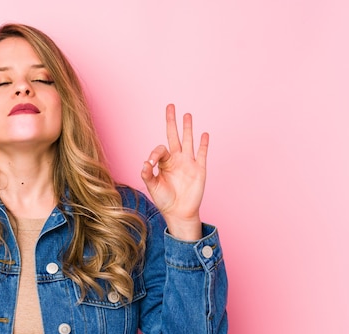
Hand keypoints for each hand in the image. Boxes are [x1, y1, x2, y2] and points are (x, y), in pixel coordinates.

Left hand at [141, 104, 207, 240]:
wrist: (179, 212)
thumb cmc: (165, 200)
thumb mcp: (153, 187)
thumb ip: (148, 175)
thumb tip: (144, 164)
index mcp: (164, 163)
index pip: (160, 149)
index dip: (154, 154)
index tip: (151, 163)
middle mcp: (176, 159)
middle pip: (174, 136)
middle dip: (171, 121)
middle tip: (170, 106)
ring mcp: (189, 163)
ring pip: (188, 140)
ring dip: (188, 128)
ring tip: (187, 114)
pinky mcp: (199, 169)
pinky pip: (202, 154)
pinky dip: (203, 144)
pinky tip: (204, 133)